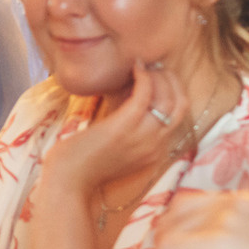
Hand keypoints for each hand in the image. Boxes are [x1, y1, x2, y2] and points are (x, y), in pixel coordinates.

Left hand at [31, 63, 187, 218]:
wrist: (68, 181)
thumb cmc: (84, 162)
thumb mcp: (116, 145)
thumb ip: (129, 126)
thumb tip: (131, 92)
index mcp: (156, 152)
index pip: (178, 115)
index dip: (173, 91)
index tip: (159, 76)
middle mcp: (156, 146)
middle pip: (180, 105)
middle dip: (172, 80)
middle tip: (155, 67)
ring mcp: (143, 137)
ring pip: (168, 98)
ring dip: (158, 76)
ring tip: (142, 66)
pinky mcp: (124, 127)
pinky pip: (145, 94)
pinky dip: (143, 77)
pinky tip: (134, 69)